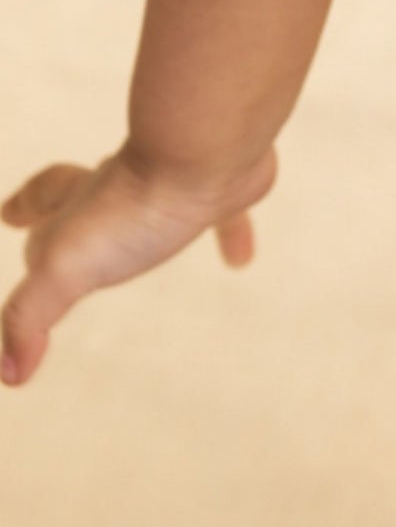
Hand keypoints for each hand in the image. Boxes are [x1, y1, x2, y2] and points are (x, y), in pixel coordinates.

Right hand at [0, 141, 277, 387]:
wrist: (208, 153)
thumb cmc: (134, 207)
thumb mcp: (63, 269)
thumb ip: (27, 317)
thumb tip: (10, 374)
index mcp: (83, 202)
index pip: (44, 200)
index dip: (29, 207)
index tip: (14, 212)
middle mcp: (127, 182)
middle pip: (90, 188)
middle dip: (72, 200)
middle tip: (68, 209)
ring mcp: (177, 178)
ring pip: (158, 192)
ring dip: (148, 210)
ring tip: (155, 229)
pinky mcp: (225, 184)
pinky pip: (227, 209)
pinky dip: (232, 231)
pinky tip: (241, 258)